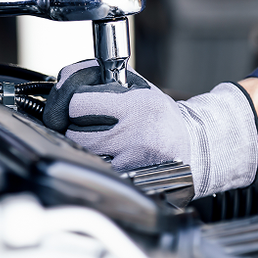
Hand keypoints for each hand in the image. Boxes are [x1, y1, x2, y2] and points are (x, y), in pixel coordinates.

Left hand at [43, 60, 257, 197]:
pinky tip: (108, 154)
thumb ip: (102, 79)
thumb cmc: (159, 115)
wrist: (194, 147)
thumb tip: (64, 78)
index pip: (77, 103)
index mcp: (135, 105)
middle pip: (73, 131)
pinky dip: (95, 161)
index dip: (73, 102)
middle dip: (73, 125)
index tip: (80, 103)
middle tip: (87, 122)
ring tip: (99, 138)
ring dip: (82, 145)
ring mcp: (130, 160)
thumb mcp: (138, 87)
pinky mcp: (129, 179)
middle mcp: (132, 133)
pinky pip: (95, 168)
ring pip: (81, 152)